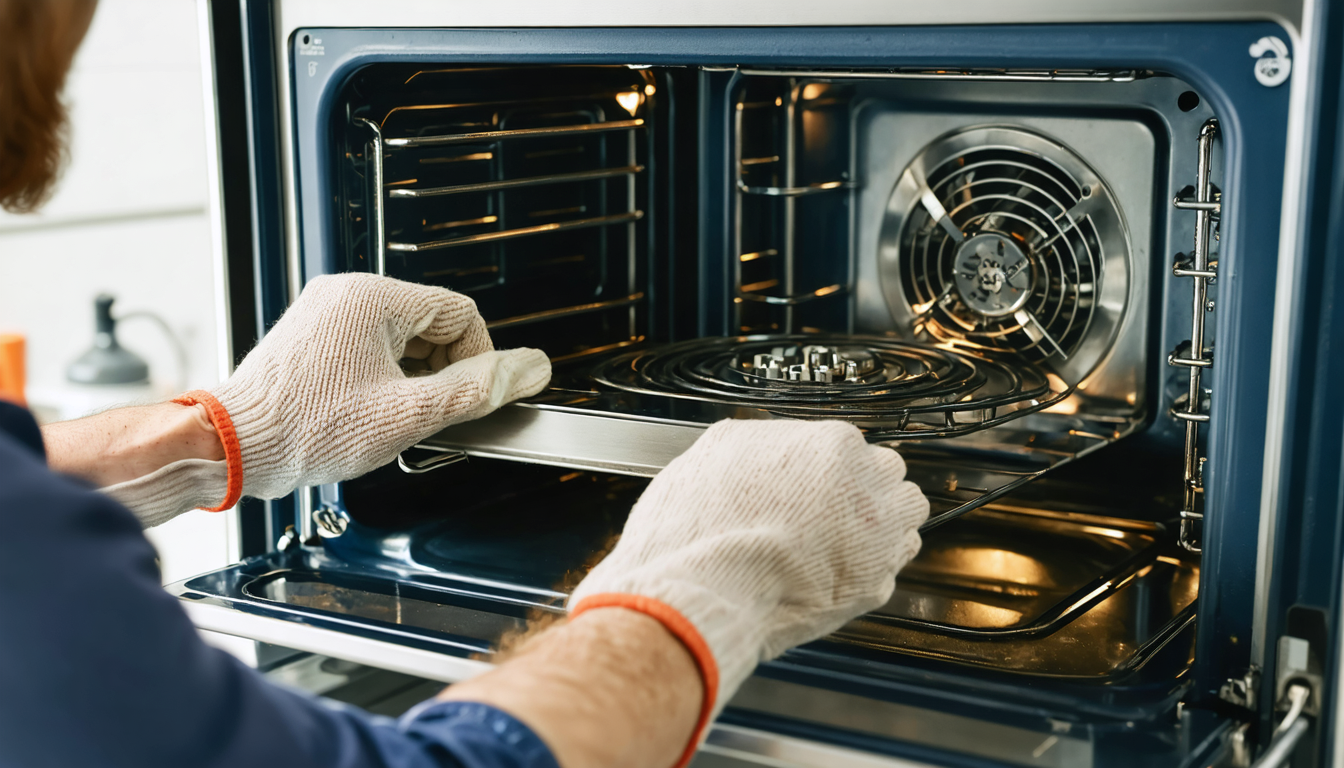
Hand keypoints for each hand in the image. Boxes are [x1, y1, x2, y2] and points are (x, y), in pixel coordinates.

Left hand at [104, 273, 549, 523]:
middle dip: (443, 372)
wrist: (235, 447)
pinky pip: (369, 347)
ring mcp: (325, 313)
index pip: (462, 315)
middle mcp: (347, 294)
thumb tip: (529, 370)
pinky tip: (370, 414)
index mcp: (374, 298)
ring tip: (393, 419)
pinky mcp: (311, 336)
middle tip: (431, 415)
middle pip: (432, 325)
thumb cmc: (307, 429)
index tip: (470, 398)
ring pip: (402, 339)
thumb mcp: (410, 414)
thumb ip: (478, 390)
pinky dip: (383, 379)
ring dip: (413, 378)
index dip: (479, 360)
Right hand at [568, 419, 928, 762]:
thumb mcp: (717, 451)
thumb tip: (766, 443)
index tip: (815, 478)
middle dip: (868, 486)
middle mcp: (866, 488)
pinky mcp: (873, 587)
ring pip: (907, 519)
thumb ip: (759, 442)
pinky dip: (867, 570)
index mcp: (834, 446)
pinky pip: (888, 570)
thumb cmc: (703, 524)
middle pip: (892, 474)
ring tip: (843, 538)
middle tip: (834, 504)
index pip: (855, 444)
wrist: (704, 588)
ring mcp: (876, 539)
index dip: (830, 465)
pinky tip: (833, 572)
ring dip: (882, 524)